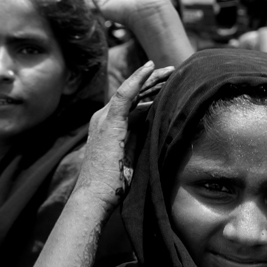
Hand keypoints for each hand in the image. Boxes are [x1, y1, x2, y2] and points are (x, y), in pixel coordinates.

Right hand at [78, 61, 160, 201]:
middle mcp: (103, 118)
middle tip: (172, 72)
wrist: (94, 197)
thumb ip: (138, 140)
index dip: (149, 92)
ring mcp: (105, 118)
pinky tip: (150, 68)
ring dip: (151, 79)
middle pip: (132, 94)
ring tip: (170, 70)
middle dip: (152, 82)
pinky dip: (138, 79)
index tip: (168, 85)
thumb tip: (155, 129)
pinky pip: (126, 94)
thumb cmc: (112, 185)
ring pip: (131, 91)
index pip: (131, 103)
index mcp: (108, 126)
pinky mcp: (110, 122)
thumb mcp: (129, 158)